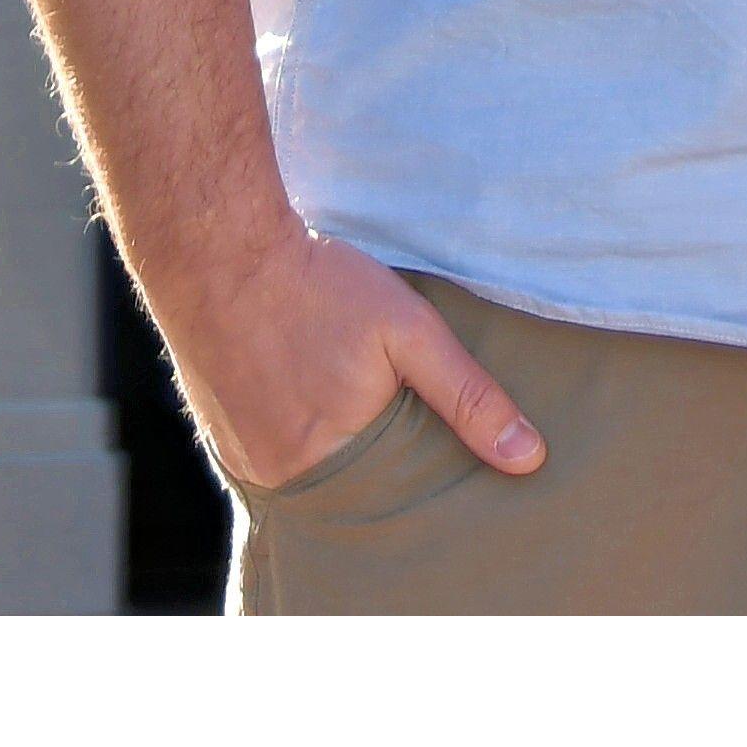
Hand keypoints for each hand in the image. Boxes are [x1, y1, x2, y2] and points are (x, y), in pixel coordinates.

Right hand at [157, 217, 545, 496]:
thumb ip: (468, 396)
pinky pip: (274, 458)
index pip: (396, 497)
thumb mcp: (409, 330)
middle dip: (379, 464)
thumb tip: (528, 458)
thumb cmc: (318, 286)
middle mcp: (283, 477)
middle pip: (351, 491)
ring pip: (312, 476)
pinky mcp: (221, 439)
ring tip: (350, 406)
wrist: (218, 248)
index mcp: (333, 463)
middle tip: (391, 417)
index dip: (421, 473)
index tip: (441, 450)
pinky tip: (310, 401)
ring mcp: (245, 460)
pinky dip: (298, 440)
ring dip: (337, 452)